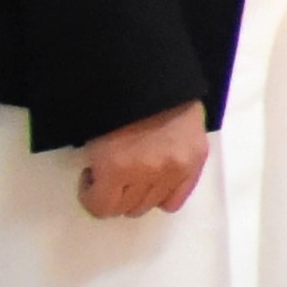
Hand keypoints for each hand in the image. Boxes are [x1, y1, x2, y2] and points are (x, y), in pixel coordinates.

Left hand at [71, 100, 209, 220]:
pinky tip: (156, 178)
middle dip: (115, 194)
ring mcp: (175, 169)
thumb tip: (103, 185)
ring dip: (139, 194)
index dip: (91, 195)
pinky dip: (164, 195)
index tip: (92, 177)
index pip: (101, 208)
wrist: (154, 77)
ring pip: (151, 205)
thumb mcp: (95, 136)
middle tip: (114, 173)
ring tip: (137, 171)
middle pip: (127, 209)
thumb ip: (101, 167)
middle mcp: (148, 174)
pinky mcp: (195, 161)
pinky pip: (176, 200)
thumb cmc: (115, 104)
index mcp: (116, 166)